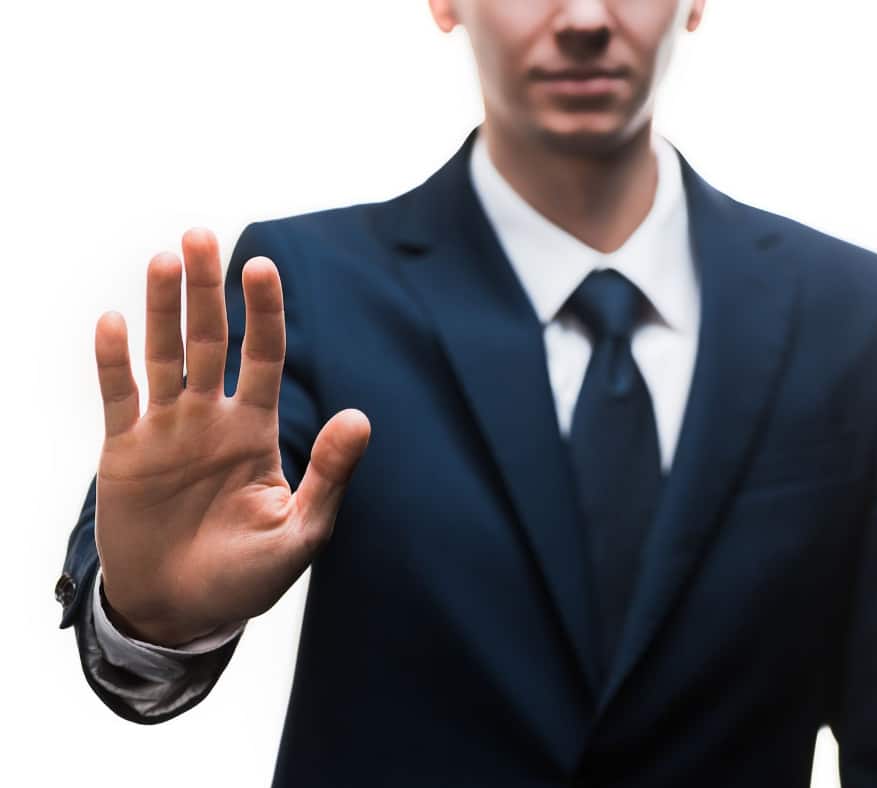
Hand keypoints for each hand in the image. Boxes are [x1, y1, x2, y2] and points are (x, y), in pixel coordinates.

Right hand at [93, 228, 369, 646]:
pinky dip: (113, 362)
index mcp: (255, 428)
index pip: (262, 355)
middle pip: (209, 340)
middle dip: (206, 290)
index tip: (262, 266)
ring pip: (164, 357)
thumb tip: (361, 417)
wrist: (182, 611)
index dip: (263, 311)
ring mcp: (167, 431)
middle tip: (200, 237)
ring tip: (163, 259)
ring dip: (160, 309)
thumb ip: (329, 475)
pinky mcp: (125, 453)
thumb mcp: (300, 531)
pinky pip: (119, 398)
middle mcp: (211, 418)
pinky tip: (112, 322)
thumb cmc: (247, 576)